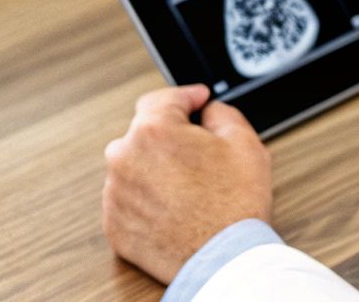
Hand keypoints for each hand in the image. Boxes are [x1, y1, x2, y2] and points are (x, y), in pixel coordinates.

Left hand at [103, 84, 272, 283]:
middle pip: (146, 133)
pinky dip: (147, 199)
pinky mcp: (114, 224)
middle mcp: (124, 157)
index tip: (197, 101)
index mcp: (152, 130)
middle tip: (200, 153)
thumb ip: (220, 112)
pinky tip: (174, 207)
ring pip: (135, 167)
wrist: (224, 261)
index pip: (163, 99)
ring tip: (189, 188)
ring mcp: (115, 193)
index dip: (186, 97)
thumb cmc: (234, 207)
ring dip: (156, 169)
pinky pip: (129, 200)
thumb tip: (208, 110)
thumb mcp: (244, 141)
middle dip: (171, 138)